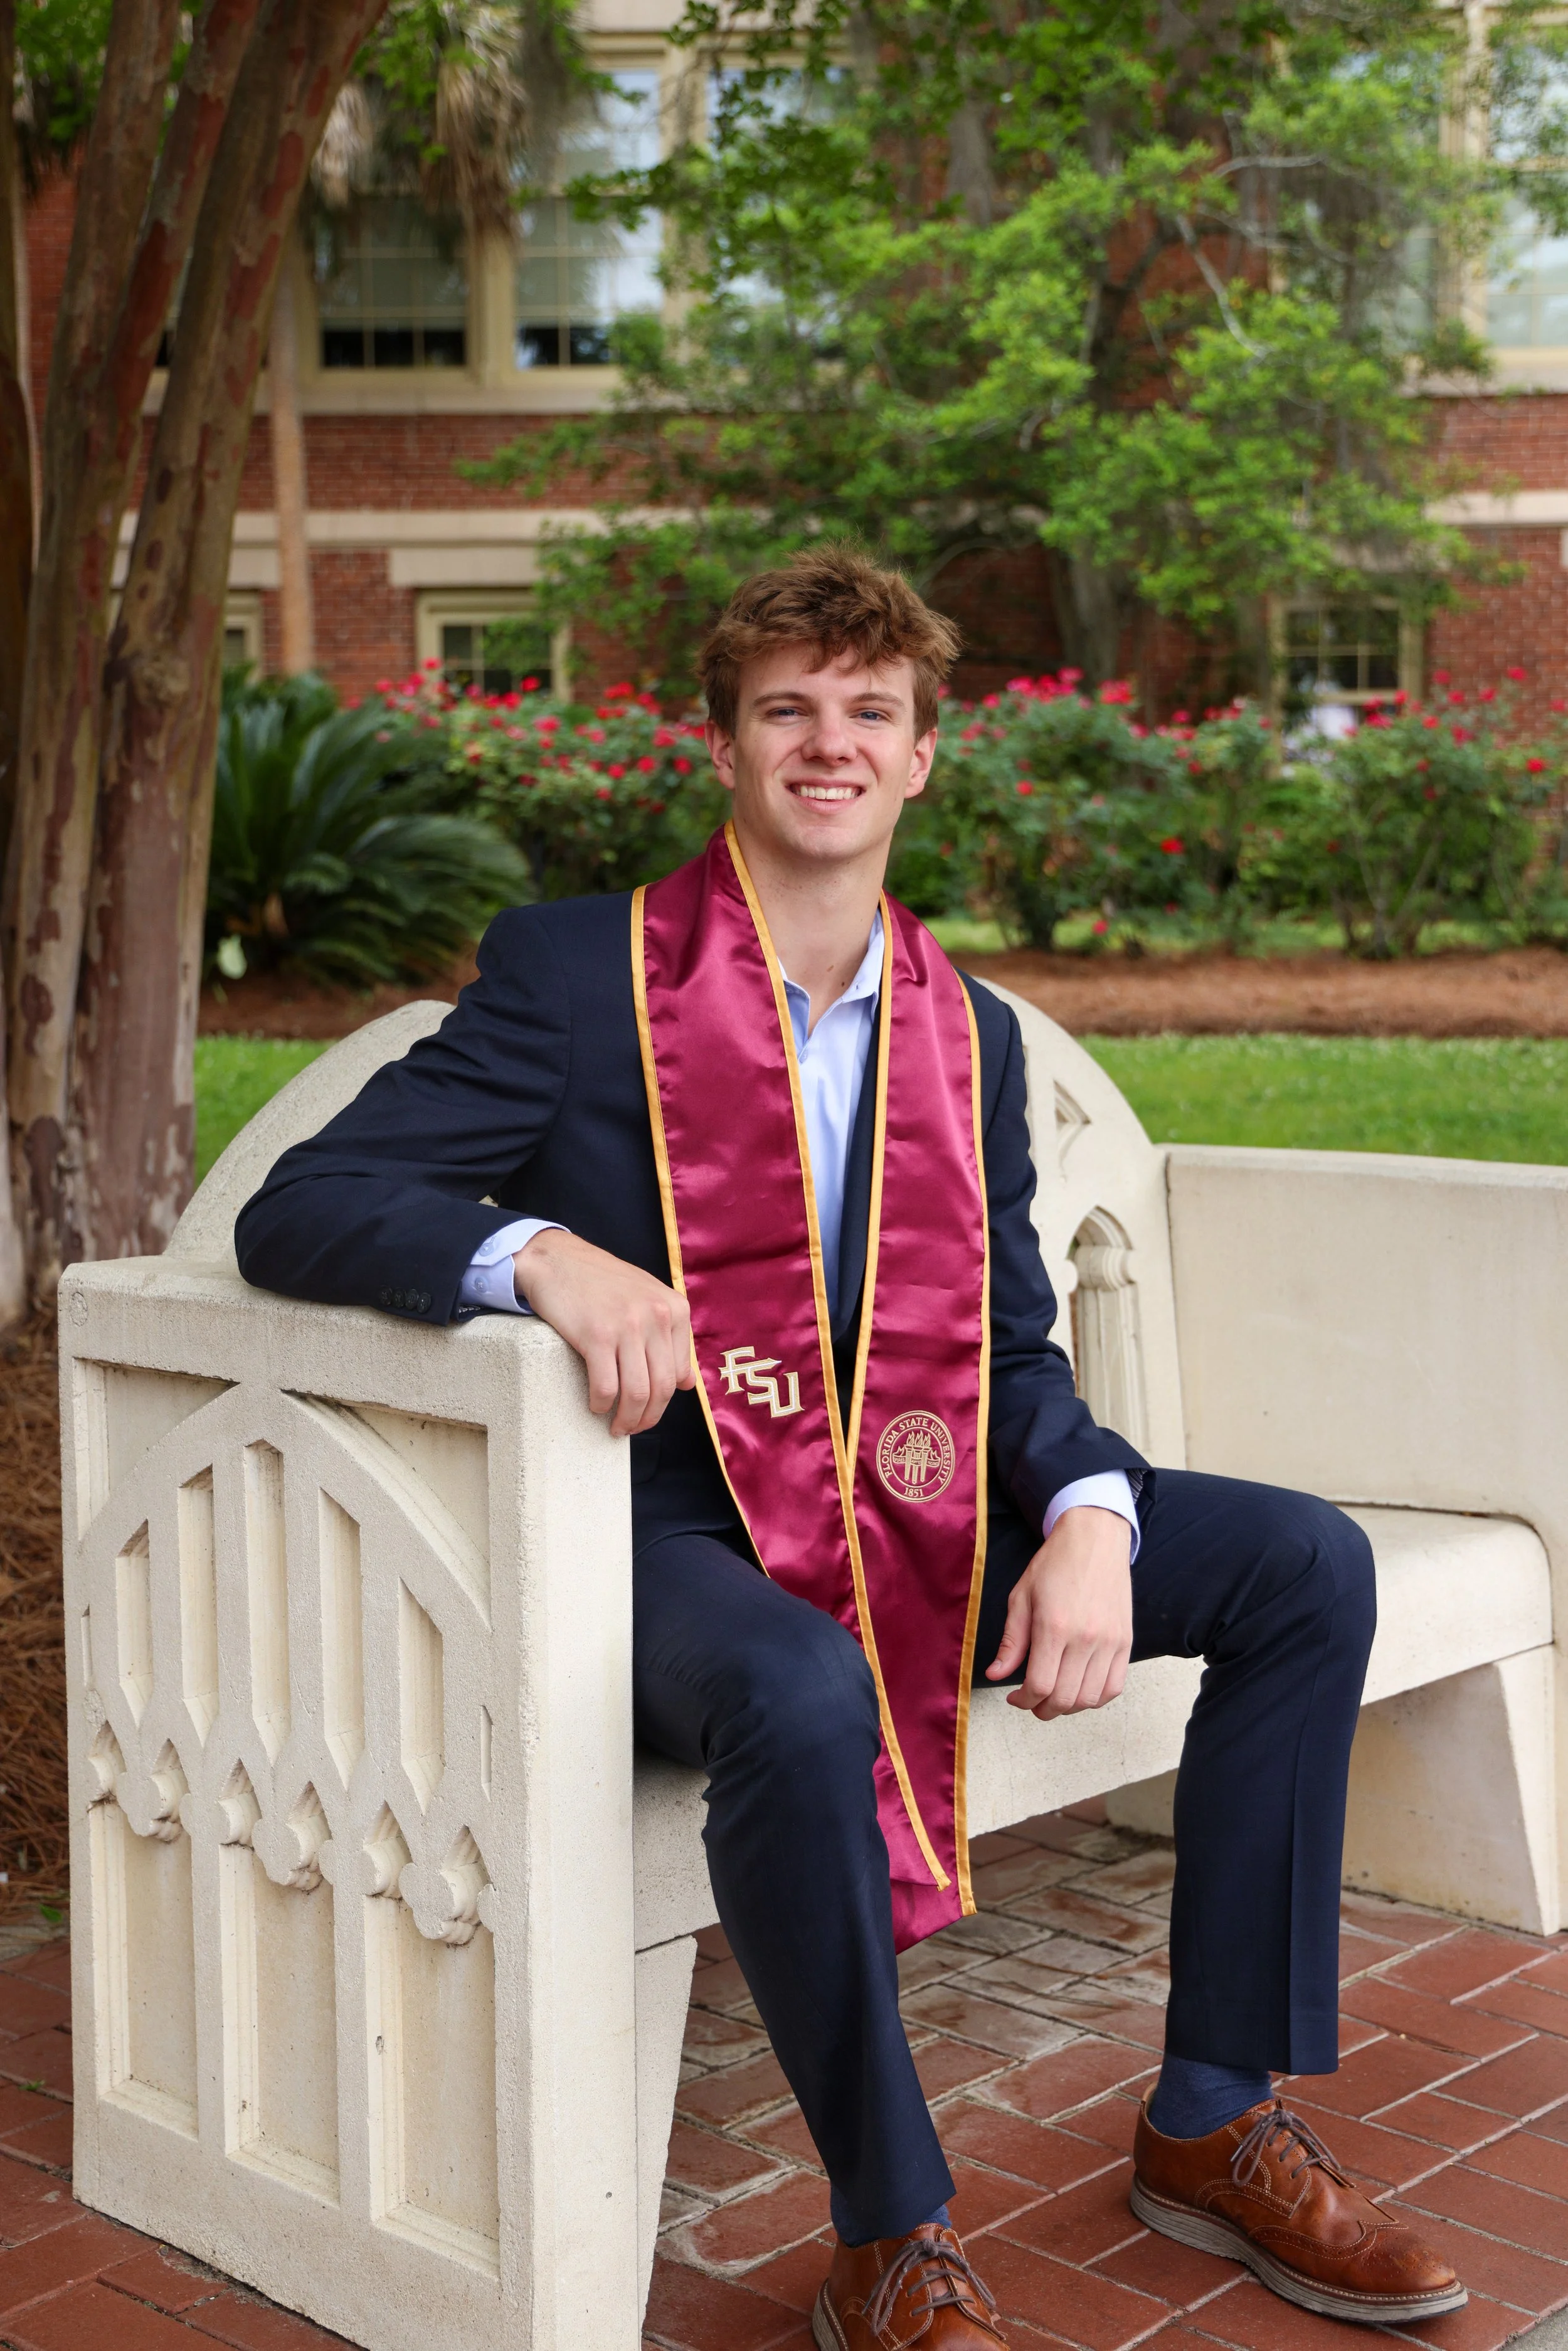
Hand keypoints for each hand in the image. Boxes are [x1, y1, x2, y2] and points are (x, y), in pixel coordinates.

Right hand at [513, 1229, 694, 1437]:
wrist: (557, 1259)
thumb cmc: (601, 1282)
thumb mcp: (648, 1300)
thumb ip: (671, 1338)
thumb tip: (687, 1384)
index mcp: (676, 1309)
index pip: (679, 1373)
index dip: (664, 1401)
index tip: (648, 1411)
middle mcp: (657, 1316)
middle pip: (661, 1388)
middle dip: (648, 1418)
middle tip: (632, 1428)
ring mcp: (628, 1325)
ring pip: (636, 1393)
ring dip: (626, 1420)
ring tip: (616, 1427)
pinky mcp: (596, 1335)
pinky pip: (606, 1387)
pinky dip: (601, 1404)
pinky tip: (595, 1405)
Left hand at [984, 1506, 1133, 1719]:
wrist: (1095, 1539)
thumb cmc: (1054, 1564)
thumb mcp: (1021, 1597)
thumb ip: (1011, 1641)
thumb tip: (996, 1675)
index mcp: (1054, 1626)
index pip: (1039, 1685)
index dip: (1024, 1701)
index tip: (1015, 1698)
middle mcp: (1085, 1638)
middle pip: (1065, 1698)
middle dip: (1043, 1708)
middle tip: (1032, 1702)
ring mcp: (1110, 1642)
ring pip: (1090, 1698)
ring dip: (1068, 1707)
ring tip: (1054, 1696)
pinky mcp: (1125, 1641)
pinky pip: (1114, 1687)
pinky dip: (1095, 1698)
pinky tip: (1080, 1689)